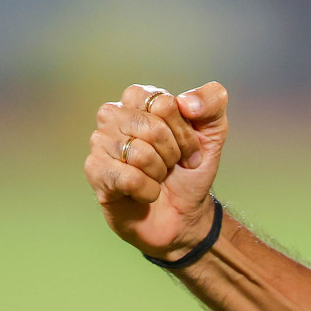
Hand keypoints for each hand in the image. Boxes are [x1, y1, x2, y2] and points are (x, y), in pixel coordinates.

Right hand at [83, 81, 229, 260]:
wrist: (184, 213)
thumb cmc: (191, 168)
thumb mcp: (214, 131)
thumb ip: (212, 101)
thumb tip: (185, 101)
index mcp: (141, 98)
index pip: (165, 104)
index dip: (184, 132)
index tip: (189, 148)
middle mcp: (114, 115)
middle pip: (152, 128)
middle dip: (173, 153)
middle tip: (173, 164)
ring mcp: (100, 142)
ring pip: (139, 153)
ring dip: (160, 172)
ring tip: (158, 176)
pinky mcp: (95, 172)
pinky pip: (129, 178)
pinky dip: (149, 191)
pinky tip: (147, 192)